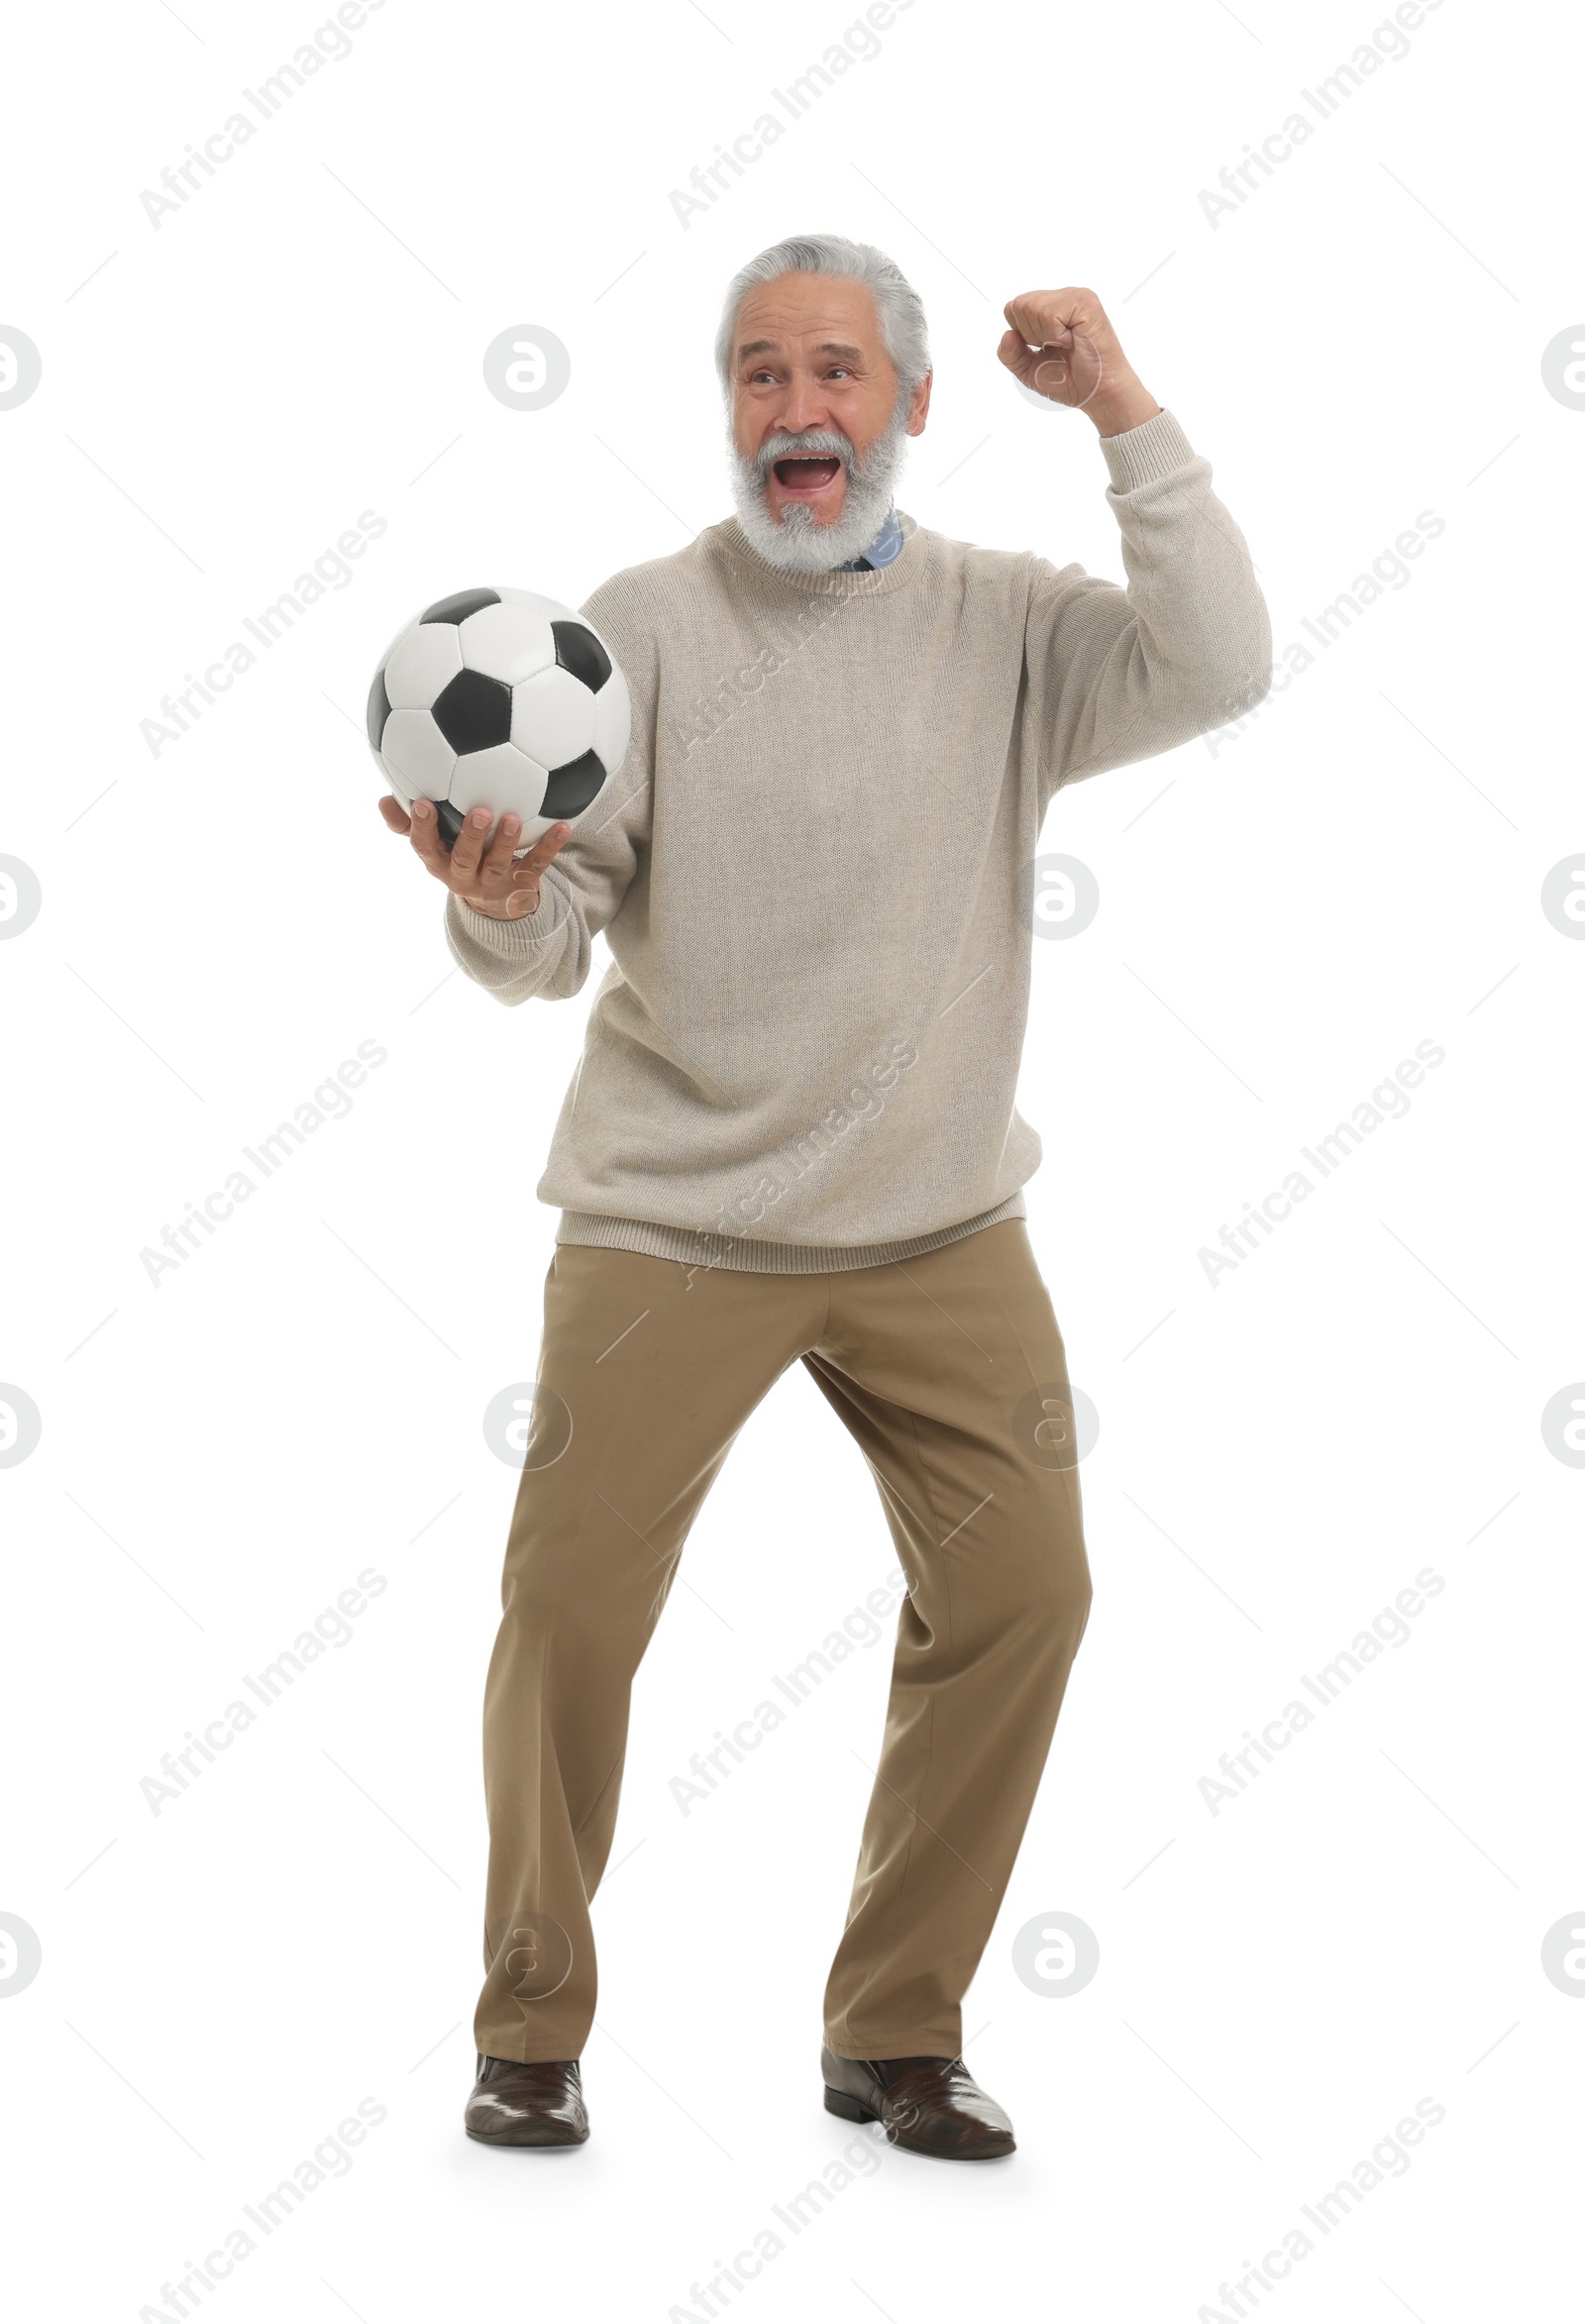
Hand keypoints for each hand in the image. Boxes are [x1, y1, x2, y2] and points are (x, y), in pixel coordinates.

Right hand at [377, 794, 570, 919]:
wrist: (495, 904)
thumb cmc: (458, 859)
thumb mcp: (433, 847)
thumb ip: (409, 825)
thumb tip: (383, 800)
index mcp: (439, 864)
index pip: (424, 848)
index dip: (421, 828)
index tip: (422, 803)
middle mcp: (464, 877)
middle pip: (464, 859)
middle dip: (471, 837)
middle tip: (480, 812)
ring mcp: (494, 883)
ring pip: (498, 865)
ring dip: (507, 842)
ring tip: (514, 819)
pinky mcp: (522, 884)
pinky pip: (536, 865)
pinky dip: (551, 846)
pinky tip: (563, 825)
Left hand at [997, 286, 1158, 435]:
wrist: (1097, 394)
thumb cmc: (1070, 381)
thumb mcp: (1029, 370)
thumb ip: (1010, 354)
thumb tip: (1007, 334)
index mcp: (1050, 306)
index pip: (1014, 307)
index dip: (1022, 335)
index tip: (1046, 349)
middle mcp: (1062, 297)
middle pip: (1019, 305)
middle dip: (1031, 336)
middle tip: (1058, 348)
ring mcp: (1075, 296)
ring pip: (1032, 307)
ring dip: (1045, 336)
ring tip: (1068, 344)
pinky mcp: (1085, 302)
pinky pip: (1049, 314)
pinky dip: (1056, 336)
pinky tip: (1074, 341)